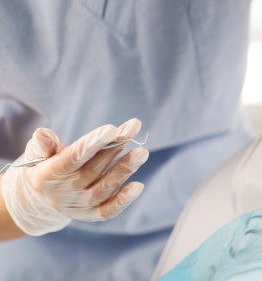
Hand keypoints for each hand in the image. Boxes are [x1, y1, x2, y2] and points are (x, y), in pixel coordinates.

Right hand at [1, 118, 148, 235]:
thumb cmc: (46, 164)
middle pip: (93, 169)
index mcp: (47, 175)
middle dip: (114, 148)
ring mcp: (78, 205)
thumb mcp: (38, 153)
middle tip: (132, 130)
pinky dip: (123, 200)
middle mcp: (63, 193)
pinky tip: (138, 186)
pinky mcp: (91, 214)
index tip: (112, 129)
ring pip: (104, 188)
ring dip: (124, 170)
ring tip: (141, 153)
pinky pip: (108, 210)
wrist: (44, 195)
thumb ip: (43, 145)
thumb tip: (42, 133)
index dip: (92, 144)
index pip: (72, 158)